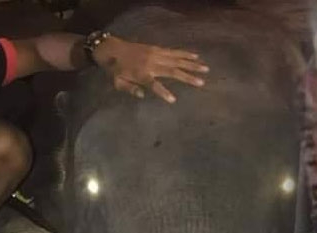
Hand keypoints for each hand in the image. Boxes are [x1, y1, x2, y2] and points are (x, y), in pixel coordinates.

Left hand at [93, 36, 209, 102]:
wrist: (110, 48)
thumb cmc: (114, 69)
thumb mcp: (117, 82)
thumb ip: (129, 88)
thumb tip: (141, 95)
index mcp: (141, 74)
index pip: (154, 85)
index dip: (163, 92)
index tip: (173, 99)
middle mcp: (151, 63)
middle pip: (172, 71)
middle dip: (188, 76)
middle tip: (202, 82)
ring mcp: (155, 54)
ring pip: (177, 60)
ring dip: (192, 64)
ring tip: (205, 68)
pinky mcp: (157, 49)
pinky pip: (174, 52)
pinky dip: (185, 54)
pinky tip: (196, 56)